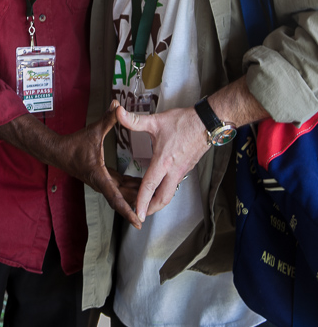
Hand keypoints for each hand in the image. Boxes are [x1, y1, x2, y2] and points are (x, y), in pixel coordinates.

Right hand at [0, 107, 141, 228]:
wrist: (58, 151)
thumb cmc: (74, 144)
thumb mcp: (93, 131)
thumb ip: (107, 119)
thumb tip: (117, 105)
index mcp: (99, 176)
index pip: (116, 197)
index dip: (128, 210)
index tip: (138, 221)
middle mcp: (101, 183)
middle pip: (122, 199)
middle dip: (138, 205)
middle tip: (155, 209)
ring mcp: (102, 182)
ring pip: (122, 194)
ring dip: (135, 197)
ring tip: (154, 200)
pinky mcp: (102, 178)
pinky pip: (119, 188)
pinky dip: (130, 189)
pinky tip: (141, 186)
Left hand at [116, 104, 209, 220]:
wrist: (208, 122)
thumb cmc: (183, 122)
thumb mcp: (156, 120)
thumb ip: (135, 120)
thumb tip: (118, 113)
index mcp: (163, 161)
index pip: (150, 186)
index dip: (141, 201)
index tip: (136, 213)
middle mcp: (173, 170)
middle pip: (163, 198)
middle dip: (151, 209)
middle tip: (140, 213)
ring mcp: (182, 171)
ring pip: (170, 192)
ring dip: (158, 201)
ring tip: (147, 203)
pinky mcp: (186, 168)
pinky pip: (174, 185)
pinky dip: (165, 191)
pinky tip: (159, 187)